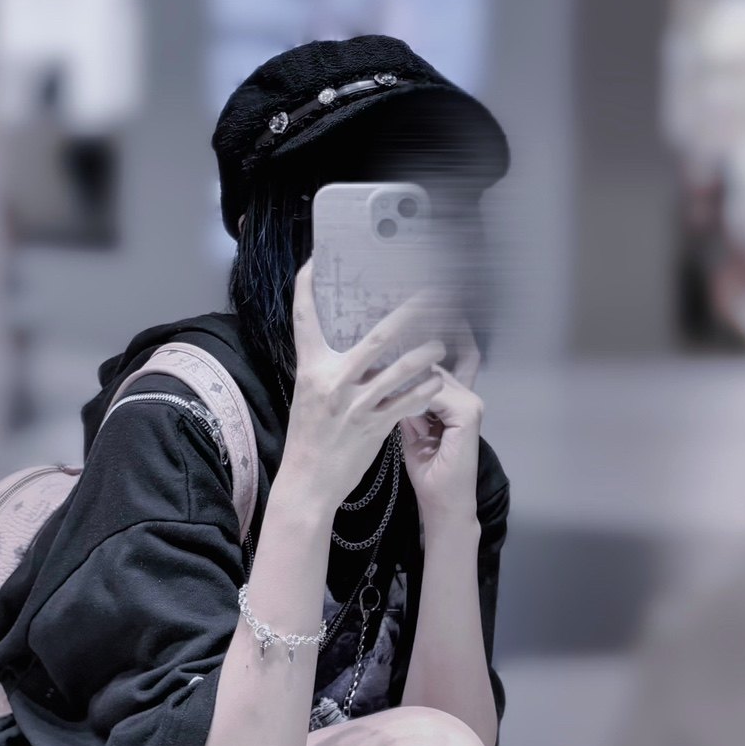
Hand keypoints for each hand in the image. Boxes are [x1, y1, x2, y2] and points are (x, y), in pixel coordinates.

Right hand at [281, 257, 448, 516]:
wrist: (307, 483)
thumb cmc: (308, 439)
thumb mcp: (309, 396)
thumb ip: (329, 370)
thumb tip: (353, 349)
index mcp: (311, 369)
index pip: (304, 320)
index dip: (305, 288)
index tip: (313, 262)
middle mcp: (334, 382)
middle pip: (377, 337)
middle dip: (408, 314)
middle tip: (428, 295)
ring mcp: (357, 404)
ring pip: (401, 369)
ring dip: (426, 353)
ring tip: (440, 342)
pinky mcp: (375, 426)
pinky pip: (407, 401)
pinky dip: (425, 388)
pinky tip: (438, 379)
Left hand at [396, 313, 482, 522]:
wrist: (443, 503)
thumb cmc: (427, 471)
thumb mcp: (409, 428)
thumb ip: (404, 401)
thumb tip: (381, 375)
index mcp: (452, 399)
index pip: (436, 363)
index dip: (415, 345)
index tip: (391, 324)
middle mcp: (465, 396)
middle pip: (436, 360)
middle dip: (411, 343)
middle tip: (384, 320)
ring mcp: (469, 403)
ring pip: (434, 371)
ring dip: (409, 359)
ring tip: (385, 335)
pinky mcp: (469, 413)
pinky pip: (436, 389)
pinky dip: (414, 384)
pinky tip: (392, 373)